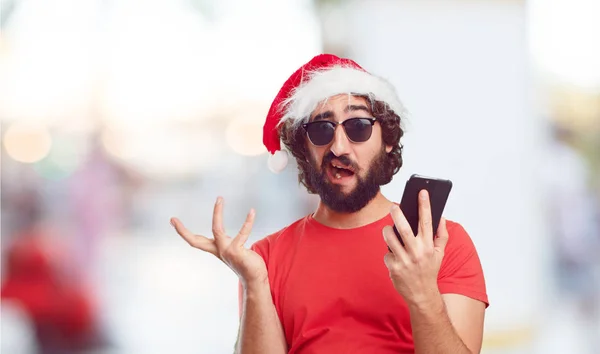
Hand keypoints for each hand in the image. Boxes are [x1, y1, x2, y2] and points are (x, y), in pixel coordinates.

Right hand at [171, 197, 267, 286]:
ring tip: (219, 199)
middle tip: (172, 219)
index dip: (183, 231)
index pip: (195, 241)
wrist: (255, 279)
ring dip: (217, 212)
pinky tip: (252, 211)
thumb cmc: (246, 263)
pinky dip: (248, 222)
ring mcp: (226, 252)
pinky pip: (242, 233)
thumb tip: (226, 235)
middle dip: (183, 230)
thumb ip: (229, 243)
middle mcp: (219, 251)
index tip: (173, 220)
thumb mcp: (233, 250)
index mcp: (216, 249)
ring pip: (217, 229)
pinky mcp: (237, 252)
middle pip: (195, 241)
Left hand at [382, 190, 448, 305]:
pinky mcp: (394, 267)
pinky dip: (389, 252)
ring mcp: (404, 260)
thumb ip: (442, 235)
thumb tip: (441, 217)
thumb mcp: (440, 254)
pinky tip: (394, 256)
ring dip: (387, 231)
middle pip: (404, 228)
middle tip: (393, 206)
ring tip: (389, 229)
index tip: (422, 192)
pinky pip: (386, 253)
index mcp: (429, 246)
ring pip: (390, 238)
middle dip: (397, 214)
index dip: (425, 205)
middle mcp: (417, 252)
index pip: (427, 221)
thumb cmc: (430, 270)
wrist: (422, 294)